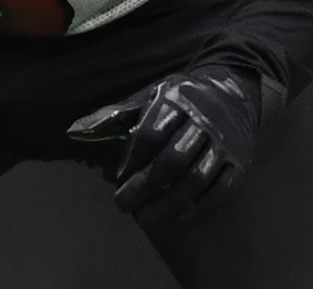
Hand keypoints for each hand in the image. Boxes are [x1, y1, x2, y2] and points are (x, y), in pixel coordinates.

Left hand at [66, 66, 260, 225]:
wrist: (234, 92)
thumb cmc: (180, 98)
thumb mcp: (148, 96)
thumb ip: (115, 115)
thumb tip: (74, 132)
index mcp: (174, 101)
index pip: (150, 134)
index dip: (131, 159)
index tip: (118, 177)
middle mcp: (202, 122)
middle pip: (172, 160)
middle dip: (145, 187)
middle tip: (123, 205)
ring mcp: (223, 144)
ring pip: (197, 179)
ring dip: (169, 204)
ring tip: (147, 220)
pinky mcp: (239, 164)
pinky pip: (221, 191)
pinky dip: (200, 209)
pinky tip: (178, 220)